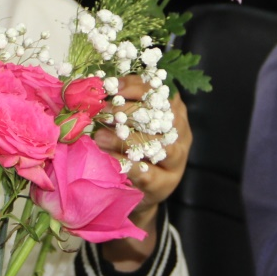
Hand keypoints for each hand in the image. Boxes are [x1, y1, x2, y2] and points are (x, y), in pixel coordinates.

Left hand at [92, 75, 192, 268]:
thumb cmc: (134, 148)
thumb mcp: (133, 123)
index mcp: (175, 112)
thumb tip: (96, 87)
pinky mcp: (164, 183)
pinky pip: (145, 172)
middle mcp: (180, 133)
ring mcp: (175, 160)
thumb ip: (123, 105)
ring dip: (125, 139)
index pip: (160, 92)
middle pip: (160, 117)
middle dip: (128, 112)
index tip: (111, 86)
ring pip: (155, 145)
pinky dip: (124, 164)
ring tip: (99, 137)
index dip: (136, 86)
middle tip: (102, 111)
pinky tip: (107, 159)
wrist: (140, 189)